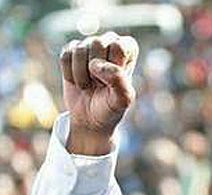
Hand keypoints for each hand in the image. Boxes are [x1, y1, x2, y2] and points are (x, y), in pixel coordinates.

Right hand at [60, 32, 138, 154]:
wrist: (90, 119)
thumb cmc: (111, 107)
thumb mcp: (122, 100)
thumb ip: (118, 81)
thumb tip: (96, 65)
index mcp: (128, 49)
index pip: (119, 46)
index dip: (112, 66)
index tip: (113, 81)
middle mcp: (110, 42)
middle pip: (97, 43)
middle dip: (95, 70)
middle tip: (100, 84)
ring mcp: (89, 45)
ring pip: (79, 50)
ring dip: (81, 74)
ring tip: (89, 84)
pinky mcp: (71, 51)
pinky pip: (65, 56)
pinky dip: (69, 74)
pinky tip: (77, 81)